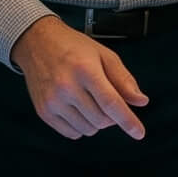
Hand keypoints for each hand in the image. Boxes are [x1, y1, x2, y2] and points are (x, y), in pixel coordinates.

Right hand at [11, 16, 148, 139]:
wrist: (37, 43)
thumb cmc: (72, 47)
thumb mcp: (104, 55)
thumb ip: (123, 79)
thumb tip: (140, 101)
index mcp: (85, 70)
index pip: (111, 103)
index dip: (128, 120)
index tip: (139, 133)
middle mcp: (67, 87)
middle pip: (101, 119)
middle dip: (112, 116)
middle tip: (107, 101)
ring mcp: (53, 101)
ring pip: (88, 129)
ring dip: (97, 122)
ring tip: (90, 102)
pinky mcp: (44, 111)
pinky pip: (71, 133)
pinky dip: (81, 127)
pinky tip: (78, 110)